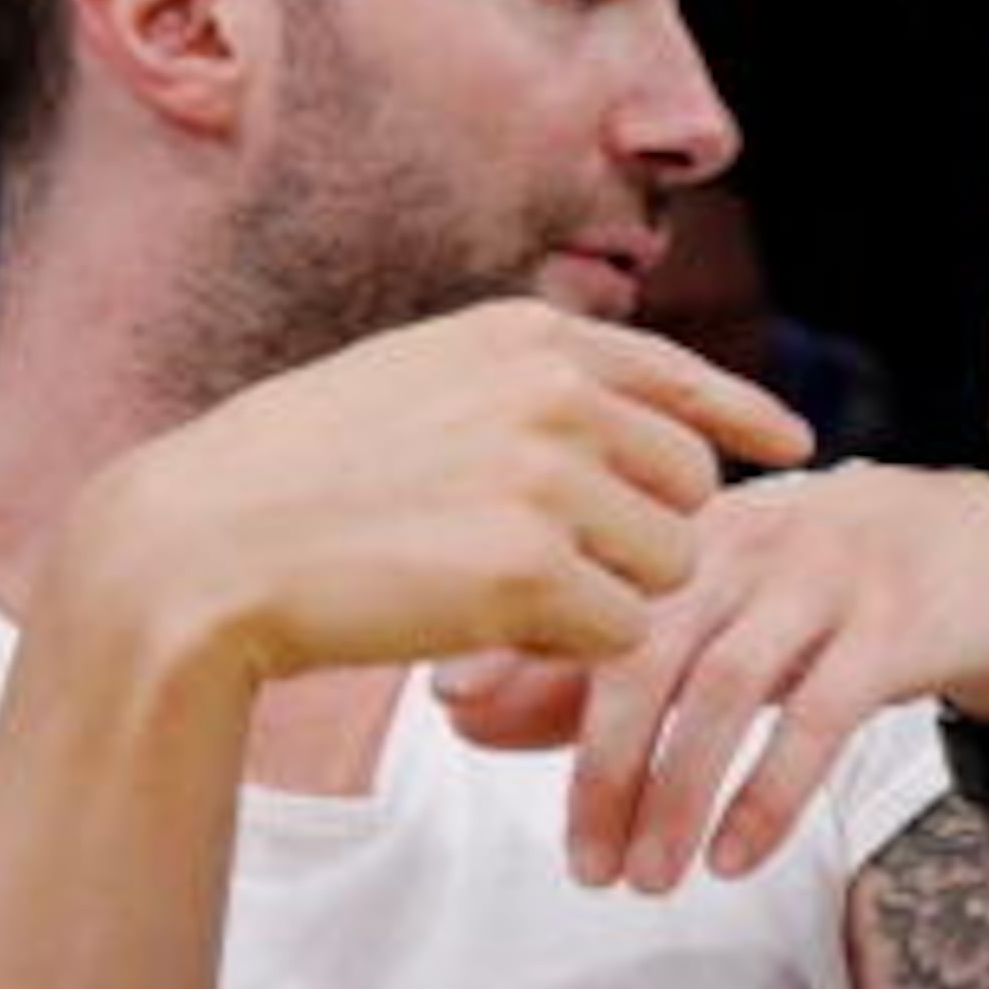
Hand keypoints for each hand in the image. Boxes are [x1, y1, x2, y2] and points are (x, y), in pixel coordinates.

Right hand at [65, 302, 812, 692]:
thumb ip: (530, 390)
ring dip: (605, 599)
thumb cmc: (297, 478)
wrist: (198, 546)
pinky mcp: (534, 572)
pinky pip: (624, 634)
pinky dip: (571, 650)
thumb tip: (638, 424)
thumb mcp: (421, 383)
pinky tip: (486, 630)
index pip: (678, 376)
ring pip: (667, 568)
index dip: (741, 419)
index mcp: (529, 339)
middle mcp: (555, 391)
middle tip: (541, 567)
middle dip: (642, 540)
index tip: (790, 446)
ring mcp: (547, 477)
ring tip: (495, 590)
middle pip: (691, 491)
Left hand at [434, 464, 988, 891]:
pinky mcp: (895, 626)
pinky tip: (737, 857)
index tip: (456, 720)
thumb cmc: (825, 586)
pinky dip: (771, 794)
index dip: (519, 653)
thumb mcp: (714, 606)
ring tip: (648, 878)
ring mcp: (826, 580)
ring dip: (679, 793)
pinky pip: (821, 719)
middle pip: (649, 649)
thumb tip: (459, 710)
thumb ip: (594, 656)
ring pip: (727, 690)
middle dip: (605, 764)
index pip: (587, 592)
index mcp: (690, 528)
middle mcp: (750, 541)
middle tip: (581, 863)